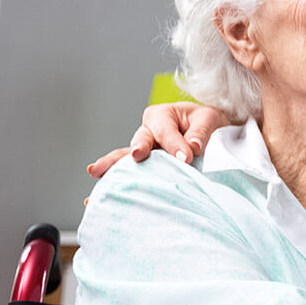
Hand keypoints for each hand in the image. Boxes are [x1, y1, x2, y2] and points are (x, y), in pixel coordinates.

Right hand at [86, 102, 232, 177]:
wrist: (209, 132)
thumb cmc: (205, 123)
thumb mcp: (208, 120)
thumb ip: (200, 132)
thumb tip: (192, 148)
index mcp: (162, 115)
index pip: (165, 130)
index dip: (174, 144)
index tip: (186, 158)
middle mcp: (148, 132)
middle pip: (139, 140)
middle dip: (138, 148)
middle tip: (138, 155)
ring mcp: (144, 150)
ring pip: (126, 157)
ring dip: (113, 164)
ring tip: (97, 172)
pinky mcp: (144, 166)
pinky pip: (127, 172)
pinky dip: (113, 179)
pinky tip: (96, 189)